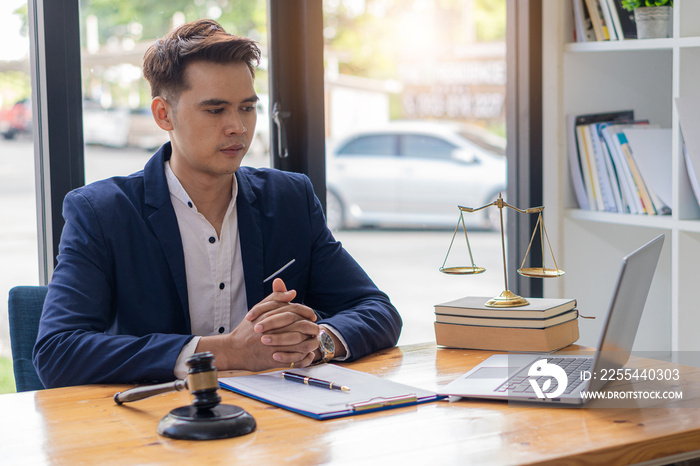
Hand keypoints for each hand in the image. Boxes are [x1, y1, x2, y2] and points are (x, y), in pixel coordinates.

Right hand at [196, 278, 318, 370]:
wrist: (234, 350)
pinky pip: (295, 359)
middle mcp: (274, 330)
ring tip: (313, 341)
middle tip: (316, 329)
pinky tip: (307, 354)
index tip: (312, 315)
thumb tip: (293, 292)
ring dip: (310, 342)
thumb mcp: (259, 310)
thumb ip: (276, 298)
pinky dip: (304, 357)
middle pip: (301, 326)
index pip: (295, 310)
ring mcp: (275, 346)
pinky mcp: (275, 360)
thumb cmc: (247, 329)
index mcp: (271, 315)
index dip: (306, 312)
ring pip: (301, 343)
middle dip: (311, 327)